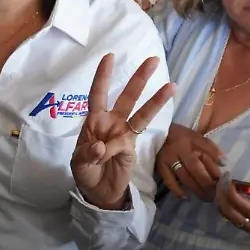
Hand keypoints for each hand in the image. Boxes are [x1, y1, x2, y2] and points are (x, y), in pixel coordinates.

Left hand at [71, 54, 175, 209]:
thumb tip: (100, 147)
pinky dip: (116, 146)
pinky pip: (129, 142)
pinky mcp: (132, 147)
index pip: (98, 94)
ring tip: (171, 85)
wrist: (98, 192)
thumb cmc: (85, 172)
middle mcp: (111, 122)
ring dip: (156, 99)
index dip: (103, 76)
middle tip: (153, 60)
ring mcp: (124, 133)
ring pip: (141, 112)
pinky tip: (104, 155)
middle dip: (139, 78)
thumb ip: (87, 154)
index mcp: (94, 120)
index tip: (109, 57)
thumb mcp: (78, 163)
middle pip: (127, 96)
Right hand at [155, 124, 225, 200]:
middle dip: (207, 183)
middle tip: (216, 194)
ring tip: (206, 198)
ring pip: (184, 177)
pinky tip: (187, 197)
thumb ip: (211, 149)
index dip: (214, 169)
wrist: (158, 134)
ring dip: (196, 189)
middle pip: (196, 169)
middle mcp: (179, 150)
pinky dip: (178, 191)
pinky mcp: (160, 167)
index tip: (223, 180)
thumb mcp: (197, 137)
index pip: (205, 155)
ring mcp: (168, 160)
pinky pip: (169, 182)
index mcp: (191, 141)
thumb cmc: (181, 137)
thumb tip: (224, 163)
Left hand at [215, 170, 249, 236]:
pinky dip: (222, 202)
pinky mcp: (244, 224)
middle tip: (221, 176)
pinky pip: (227, 214)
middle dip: (222, 195)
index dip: (234, 195)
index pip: (246, 209)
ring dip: (219, 198)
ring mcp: (248, 227)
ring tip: (219, 180)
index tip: (229, 179)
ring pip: (226, 215)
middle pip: (230, 213)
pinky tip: (221, 188)